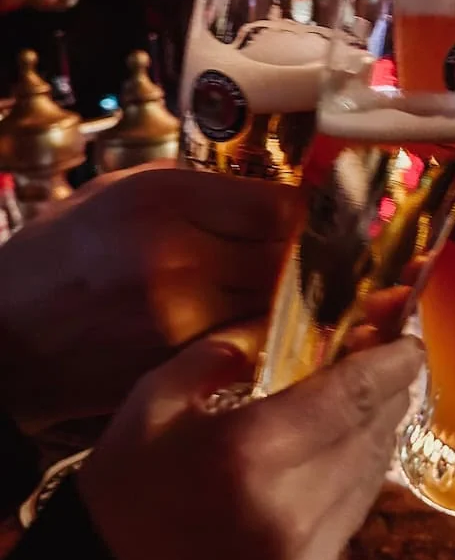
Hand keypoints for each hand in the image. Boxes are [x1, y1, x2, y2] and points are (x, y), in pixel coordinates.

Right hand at [0, 165, 297, 430]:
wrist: (2, 335)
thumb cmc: (60, 255)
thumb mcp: (121, 192)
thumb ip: (201, 191)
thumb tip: (273, 197)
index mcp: (165, 200)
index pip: (279, 208)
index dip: (309, 216)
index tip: (319, 220)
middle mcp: (180, 256)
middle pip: (286, 258)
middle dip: (306, 259)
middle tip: (316, 258)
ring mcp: (180, 318)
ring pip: (275, 306)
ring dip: (290, 299)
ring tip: (290, 291)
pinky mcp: (178, 367)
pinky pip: (248, 346)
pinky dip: (261, 336)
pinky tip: (253, 325)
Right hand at [78, 331, 423, 559]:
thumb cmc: (123, 497)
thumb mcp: (152, 404)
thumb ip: (217, 357)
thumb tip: (274, 337)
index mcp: (248, 454)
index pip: (352, 396)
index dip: (391, 363)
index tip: (409, 340)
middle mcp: (290, 514)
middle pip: (371, 437)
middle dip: (387, 394)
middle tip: (387, 362)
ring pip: (368, 482)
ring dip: (372, 438)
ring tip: (363, 407)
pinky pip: (348, 526)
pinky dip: (348, 488)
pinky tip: (331, 465)